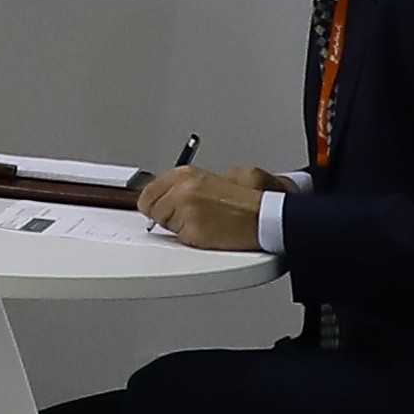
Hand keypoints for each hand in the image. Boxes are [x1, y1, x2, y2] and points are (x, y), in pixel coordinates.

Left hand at [140, 162, 274, 251]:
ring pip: (163, 225)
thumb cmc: (245, 201)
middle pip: (150, 208)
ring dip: (179, 228)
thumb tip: (164, 195)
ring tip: (204, 223)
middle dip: (164, 216)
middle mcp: (182, 188)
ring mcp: (185, 209)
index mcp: (185, 174)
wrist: (264, 216)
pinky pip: (180, 239)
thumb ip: (184, 185)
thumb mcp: (211, 180)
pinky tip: (208, 232)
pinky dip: (191, 239)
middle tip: (188, 217)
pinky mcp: (192, 229)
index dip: (156, 204)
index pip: (148, 192)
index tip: (162, 209)